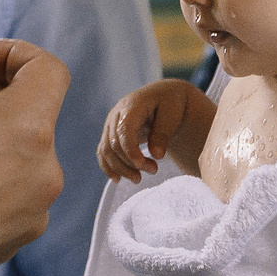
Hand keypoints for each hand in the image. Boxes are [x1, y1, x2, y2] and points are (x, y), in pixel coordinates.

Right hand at [99, 78, 215, 181]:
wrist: (164, 96)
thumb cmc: (170, 103)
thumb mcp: (172, 114)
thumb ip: (163, 134)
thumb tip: (156, 155)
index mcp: (131, 106)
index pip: (124, 130)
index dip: (129, 149)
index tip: (140, 165)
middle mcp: (116, 114)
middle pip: (114, 144)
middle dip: (131, 162)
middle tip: (154, 170)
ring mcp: (111, 124)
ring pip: (106, 151)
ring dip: (121, 168)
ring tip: (139, 179)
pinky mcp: (110, 133)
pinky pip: (103, 152)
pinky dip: (108, 167)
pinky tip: (118, 179)